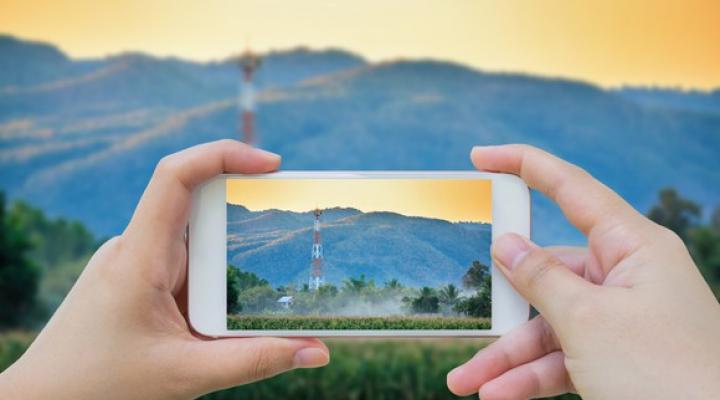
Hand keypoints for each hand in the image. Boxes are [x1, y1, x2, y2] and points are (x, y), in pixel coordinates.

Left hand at [0, 140, 329, 399]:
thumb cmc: (100, 387)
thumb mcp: (186, 375)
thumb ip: (255, 361)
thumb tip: (318, 351)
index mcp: (139, 257)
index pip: (175, 176)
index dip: (223, 154)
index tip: (271, 165)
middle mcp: (135, 248)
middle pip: (196, 202)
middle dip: (245, 206)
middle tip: (291, 217)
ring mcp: (134, 262)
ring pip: (193, 235)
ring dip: (231, 247)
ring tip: (268, 272)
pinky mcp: (138, 280)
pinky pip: (185, 259)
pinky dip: (216, 269)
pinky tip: (232, 300)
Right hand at [447, 145, 719, 398]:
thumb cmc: (667, 375)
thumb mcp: (588, 321)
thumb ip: (540, 278)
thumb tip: (506, 244)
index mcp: (633, 247)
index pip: (571, 189)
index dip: (523, 166)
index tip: (481, 157)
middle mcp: (627, 276)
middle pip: (548, 274)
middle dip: (504, 305)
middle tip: (466, 314)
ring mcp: (621, 318)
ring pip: (549, 325)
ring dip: (509, 356)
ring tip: (467, 381)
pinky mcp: (617, 355)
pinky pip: (563, 357)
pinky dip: (532, 376)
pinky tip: (500, 394)